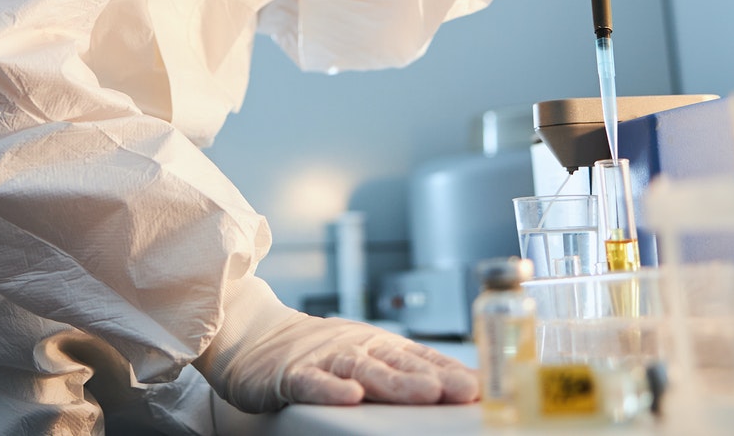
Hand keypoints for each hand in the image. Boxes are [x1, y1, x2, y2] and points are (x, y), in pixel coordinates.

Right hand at [196, 278, 476, 411]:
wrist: (253, 336)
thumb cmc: (316, 353)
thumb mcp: (363, 358)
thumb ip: (401, 370)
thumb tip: (458, 387)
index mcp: (377, 345)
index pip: (420, 357)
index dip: (450, 370)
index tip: (480, 386)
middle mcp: (356, 347)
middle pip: (398, 362)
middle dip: (432, 376)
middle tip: (463, 391)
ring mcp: (324, 358)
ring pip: (363, 370)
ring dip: (395, 381)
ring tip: (424, 392)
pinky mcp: (291, 374)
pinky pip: (313, 382)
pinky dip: (332, 389)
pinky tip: (351, 397)